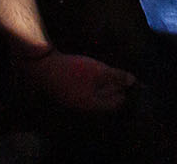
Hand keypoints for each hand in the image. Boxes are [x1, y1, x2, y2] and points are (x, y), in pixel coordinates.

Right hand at [19, 49, 137, 111]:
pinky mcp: (68, 93)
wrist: (42, 67)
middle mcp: (85, 108)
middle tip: (124, 76)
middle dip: (116, 89)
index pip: (117, 103)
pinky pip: (87, 91)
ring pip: (96, 96)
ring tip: (110, 74)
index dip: (125, 91)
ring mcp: (75, 102)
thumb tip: (133, 81)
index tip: (131, 79)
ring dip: (105, 86)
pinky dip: (93, 84)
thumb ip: (116, 76)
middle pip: (107, 101)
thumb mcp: (97, 71)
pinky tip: (93, 74)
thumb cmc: (72, 70)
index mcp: (94, 106)